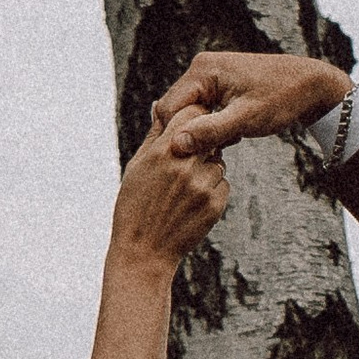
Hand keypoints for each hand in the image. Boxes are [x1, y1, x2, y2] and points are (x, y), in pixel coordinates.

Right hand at [111, 121, 230, 271]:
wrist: (144, 252)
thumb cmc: (135, 206)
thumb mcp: (137, 166)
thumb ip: (155, 135)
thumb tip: (161, 106)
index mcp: (163, 151)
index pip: (193, 112)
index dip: (195, 117)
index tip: (192, 126)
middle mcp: (185, 165)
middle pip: (210, 136)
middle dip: (203, 144)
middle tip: (189, 159)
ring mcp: (202, 186)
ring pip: (219, 162)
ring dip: (207, 169)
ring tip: (184, 188)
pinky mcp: (215, 204)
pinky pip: (223, 184)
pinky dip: (212, 190)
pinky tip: (191, 204)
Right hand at [143, 49, 349, 158]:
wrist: (310, 84)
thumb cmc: (282, 98)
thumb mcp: (247, 119)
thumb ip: (211, 131)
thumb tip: (177, 144)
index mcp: (202, 70)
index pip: (168, 109)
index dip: (174, 137)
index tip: (191, 159)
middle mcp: (200, 68)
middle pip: (175, 111)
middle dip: (189, 135)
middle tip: (214, 153)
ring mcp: (208, 76)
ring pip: (188, 113)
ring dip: (202, 133)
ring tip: (226, 144)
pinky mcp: (217, 85)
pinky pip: (202, 111)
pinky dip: (212, 127)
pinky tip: (231, 137)